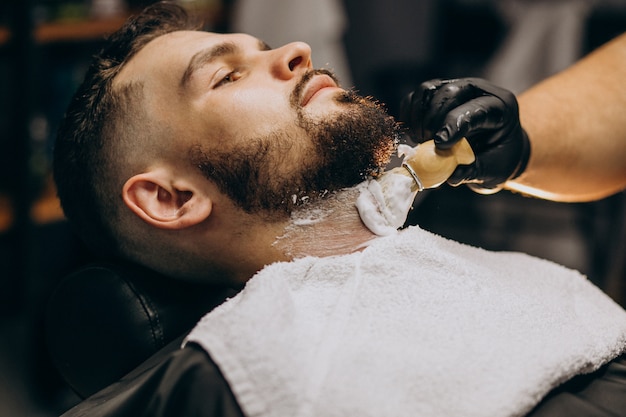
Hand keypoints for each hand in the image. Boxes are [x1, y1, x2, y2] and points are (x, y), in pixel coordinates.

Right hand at [399, 78, 529, 192]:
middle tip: (426, 144)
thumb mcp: (493, 170)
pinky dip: (408, 115)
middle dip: (432, 120)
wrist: (495, 147)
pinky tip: (413, 135)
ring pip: (427, 91)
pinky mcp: (436, 94)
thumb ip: (474, 171)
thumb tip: (452, 176)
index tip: (440, 144)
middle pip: (448, 92)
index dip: (454, 124)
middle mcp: (477, 91)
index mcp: (500, 107)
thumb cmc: (497, 158)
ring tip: (419, 140)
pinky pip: (414, 98)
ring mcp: (455, 89)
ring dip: (417, 116)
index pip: (475, 109)